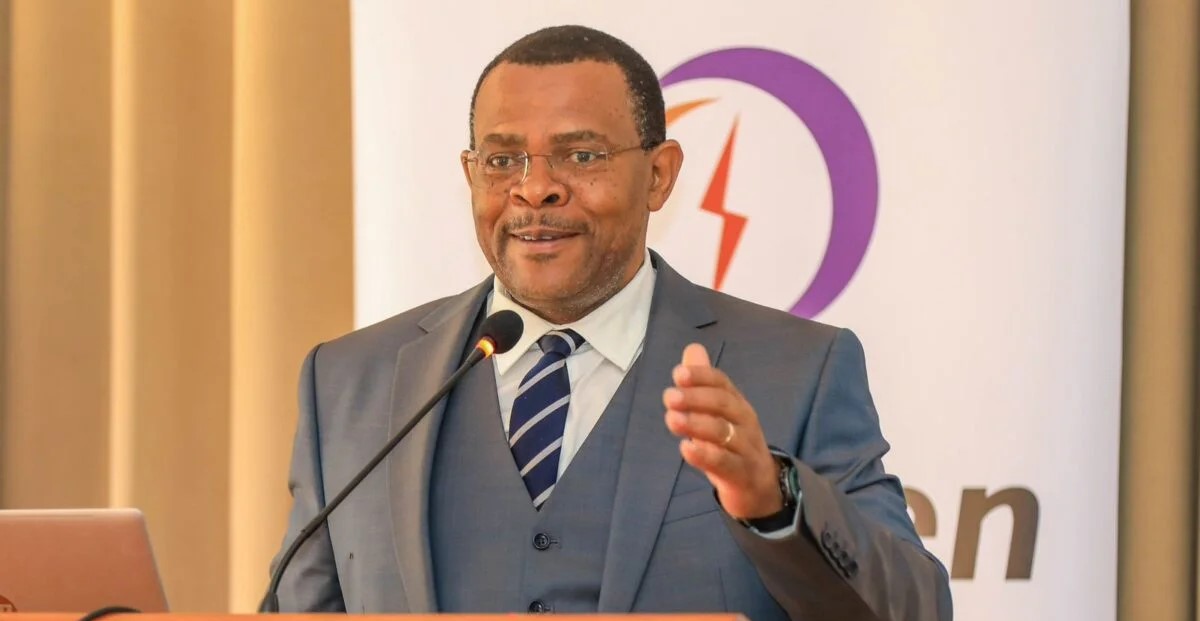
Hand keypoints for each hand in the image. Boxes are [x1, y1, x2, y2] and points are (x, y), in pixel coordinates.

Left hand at [662, 343, 782, 519]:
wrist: (760, 487)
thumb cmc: (733, 445)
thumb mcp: (719, 414)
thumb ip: (703, 383)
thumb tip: (692, 349)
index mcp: (737, 404)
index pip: (722, 383)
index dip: (701, 376)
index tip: (678, 374)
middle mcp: (744, 422)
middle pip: (723, 404)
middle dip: (695, 398)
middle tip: (669, 397)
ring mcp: (745, 448)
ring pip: (722, 432)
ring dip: (696, 424)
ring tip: (671, 419)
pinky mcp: (741, 474)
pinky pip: (724, 463)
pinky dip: (704, 456)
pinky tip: (685, 449)